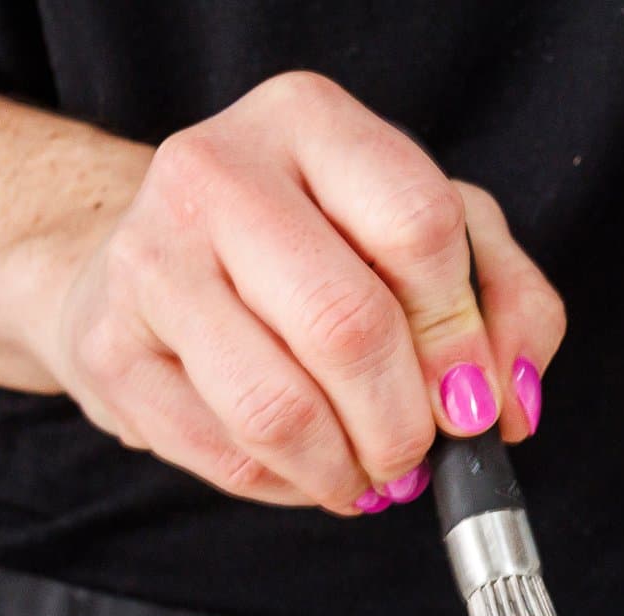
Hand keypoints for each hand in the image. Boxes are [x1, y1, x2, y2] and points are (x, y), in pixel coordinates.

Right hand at [33, 74, 564, 513]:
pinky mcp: (110, 353)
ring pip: (279, 409)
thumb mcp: (428, 235)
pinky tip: (308, 467)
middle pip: (347, 325)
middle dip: (404, 421)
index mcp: (308, 122)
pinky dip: (292, 486)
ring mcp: (149, 261)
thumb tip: (513, 398)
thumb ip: (504, 298)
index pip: (417, 227)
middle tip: (418, 451)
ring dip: (348, 468)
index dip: (459, 335)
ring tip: (368, 471)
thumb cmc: (310, 245)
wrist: (151, 258)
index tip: (472, 395)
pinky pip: (228, 456)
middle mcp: (217, 173)